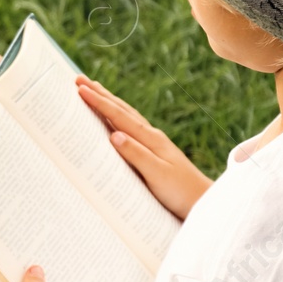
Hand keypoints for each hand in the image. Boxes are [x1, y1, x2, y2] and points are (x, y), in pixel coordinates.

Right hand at [77, 76, 211, 218]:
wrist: (202, 201)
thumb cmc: (181, 192)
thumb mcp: (157, 174)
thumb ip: (136, 154)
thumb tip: (114, 134)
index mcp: (150, 139)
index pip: (120, 116)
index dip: (99, 102)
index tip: (81, 89)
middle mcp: (152, 136)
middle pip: (122, 110)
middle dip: (100, 95)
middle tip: (80, 80)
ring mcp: (154, 142)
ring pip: (127, 116)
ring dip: (109, 102)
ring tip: (95, 89)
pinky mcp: (155, 151)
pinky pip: (131, 127)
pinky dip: (119, 117)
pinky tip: (116, 118)